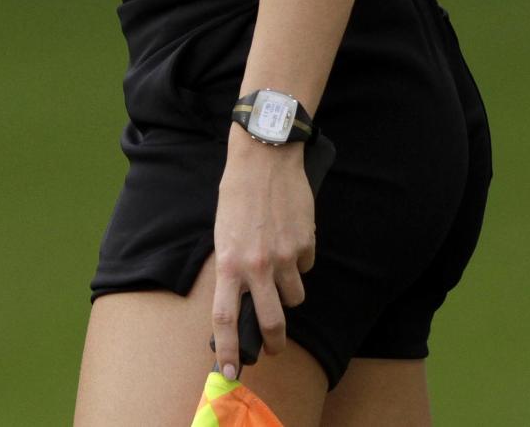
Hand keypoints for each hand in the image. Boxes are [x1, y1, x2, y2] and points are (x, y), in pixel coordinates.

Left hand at [211, 128, 315, 378]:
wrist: (264, 157)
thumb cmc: (237, 193)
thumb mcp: (223, 232)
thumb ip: (232, 266)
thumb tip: (240, 297)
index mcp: (229, 263)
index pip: (226, 318)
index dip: (228, 350)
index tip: (230, 371)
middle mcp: (257, 266)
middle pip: (272, 322)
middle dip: (275, 341)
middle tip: (273, 345)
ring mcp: (284, 257)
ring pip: (295, 296)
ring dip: (289, 288)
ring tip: (281, 264)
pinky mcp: (306, 244)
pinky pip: (307, 265)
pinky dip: (301, 258)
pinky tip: (291, 235)